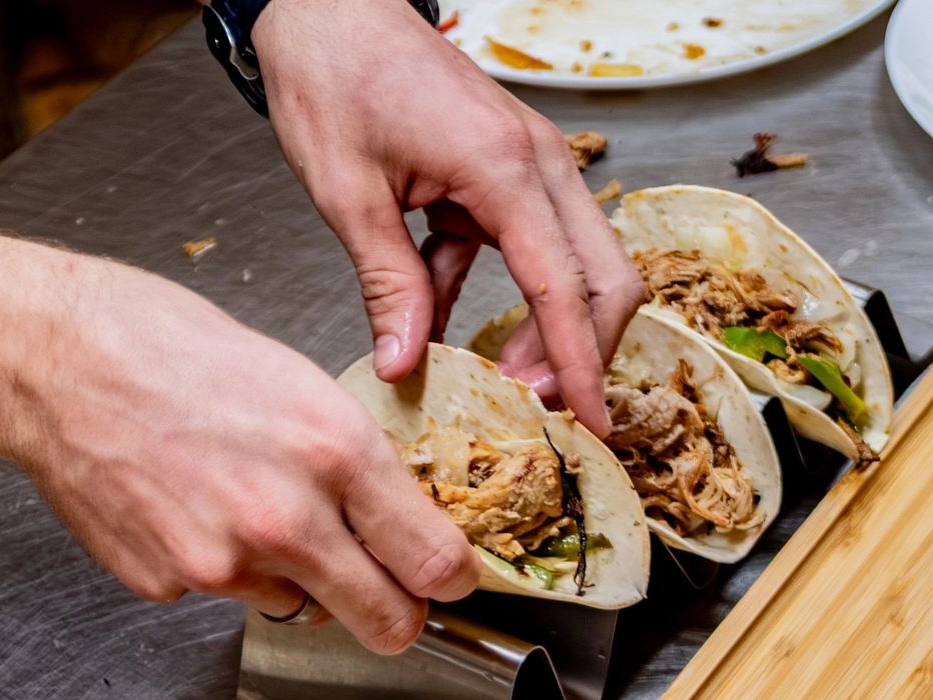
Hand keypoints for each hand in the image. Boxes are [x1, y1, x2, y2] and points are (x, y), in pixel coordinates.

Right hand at [0, 249, 478, 652]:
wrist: (55, 362)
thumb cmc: (167, 348)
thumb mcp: (297, 382)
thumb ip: (354, 461)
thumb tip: (400, 518)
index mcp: (334, 452)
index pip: (433, 560)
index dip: (453, 578)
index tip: (451, 578)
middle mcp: (285, 518)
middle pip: (387, 622)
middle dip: (397, 615)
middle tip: (389, 595)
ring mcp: (223, 563)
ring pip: (300, 604)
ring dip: (294, 576)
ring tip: (246, 503)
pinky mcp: (169, 585)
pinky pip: (226, 594)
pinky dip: (221, 565)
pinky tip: (191, 506)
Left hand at [254, 0, 642, 435]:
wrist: (328, 9)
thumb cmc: (335, 78)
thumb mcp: (349, 196)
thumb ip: (388, 286)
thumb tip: (407, 367)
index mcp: (504, 168)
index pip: (564, 288)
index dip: (579, 366)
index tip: (590, 426)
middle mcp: (536, 163)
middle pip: (604, 278)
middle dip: (584, 352)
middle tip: (540, 410)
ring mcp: (529, 165)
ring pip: (578, 265)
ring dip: (549, 328)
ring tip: (501, 380)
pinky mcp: (508, 171)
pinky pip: (527, 248)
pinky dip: (500, 294)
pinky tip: (448, 324)